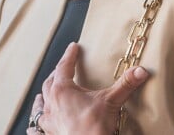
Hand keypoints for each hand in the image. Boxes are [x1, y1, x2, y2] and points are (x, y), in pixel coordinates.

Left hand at [27, 42, 149, 134]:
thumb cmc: (94, 128)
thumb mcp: (111, 101)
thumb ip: (126, 83)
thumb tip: (141, 70)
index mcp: (63, 90)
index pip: (64, 66)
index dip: (69, 55)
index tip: (73, 47)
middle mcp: (52, 104)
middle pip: (50, 83)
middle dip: (57, 73)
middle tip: (63, 67)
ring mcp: (48, 122)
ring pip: (40, 105)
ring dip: (43, 97)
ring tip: (45, 93)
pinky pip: (36, 130)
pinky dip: (35, 125)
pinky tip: (33, 126)